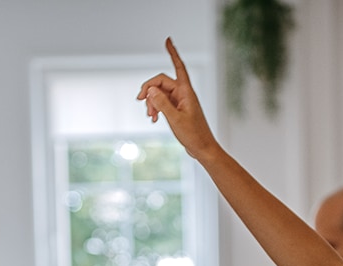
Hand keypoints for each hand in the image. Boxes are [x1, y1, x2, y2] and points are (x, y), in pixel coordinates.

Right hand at [137, 38, 220, 160]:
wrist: (203, 149)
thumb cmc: (194, 135)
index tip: (168, 40)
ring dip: (151, 103)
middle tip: (139, 102)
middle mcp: (183, 93)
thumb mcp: (175, 119)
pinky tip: (154, 119)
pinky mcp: (177, 109)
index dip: (172, 53)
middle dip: (149, 91)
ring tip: (151, 117)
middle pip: (161, 82)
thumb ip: (162, 103)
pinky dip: (156, 108)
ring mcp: (179, 101)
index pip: (178, 66)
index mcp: (186, 91)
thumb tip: (150, 89)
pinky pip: (162, 103)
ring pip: (159, 94)